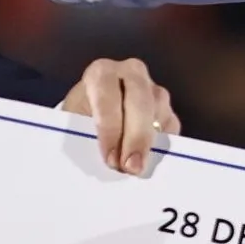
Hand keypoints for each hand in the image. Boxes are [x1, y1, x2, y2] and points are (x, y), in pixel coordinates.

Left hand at [61, 57, 179, 175]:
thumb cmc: (79, 119)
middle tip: (131, 167)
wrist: (90, 115)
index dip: (110, 127)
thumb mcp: (73, 123)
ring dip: (149, 143)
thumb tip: (98, 162)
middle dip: (136, 136)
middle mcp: (130, 74)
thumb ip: (83, 136)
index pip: (107, 94)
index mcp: (100, 74)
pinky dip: (161, 145)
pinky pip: (170, 126)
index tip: (109, 157)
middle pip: (140, 99)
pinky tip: (147, 161)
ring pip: (159, 111)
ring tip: (136, 169)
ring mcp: (152, 89)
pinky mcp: (165, 109)